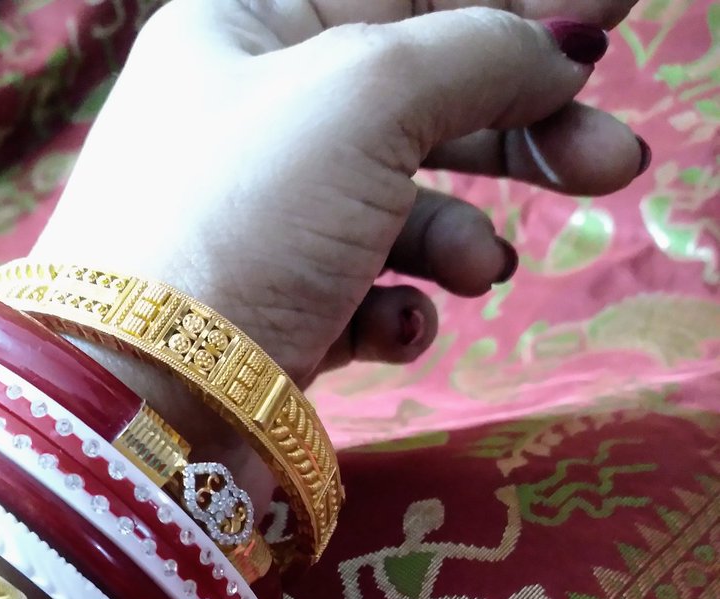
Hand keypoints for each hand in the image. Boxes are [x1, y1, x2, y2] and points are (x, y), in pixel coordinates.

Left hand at [38, 0, 645, 385]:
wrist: (146, 397)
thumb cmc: (243, 216)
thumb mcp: (364, 96)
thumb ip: (475, 52)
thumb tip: (558, 46)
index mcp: (248, 28)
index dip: (510, 10)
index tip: (605, 26)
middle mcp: (251, 123)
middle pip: (416, 107)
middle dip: (520, 135)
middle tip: (613, 164)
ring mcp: (262, 227)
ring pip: (397, 213)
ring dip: (457, 241)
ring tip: (481, 273)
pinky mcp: (273, 316)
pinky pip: (362, 296)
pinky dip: (395, 312)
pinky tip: (399, 331)